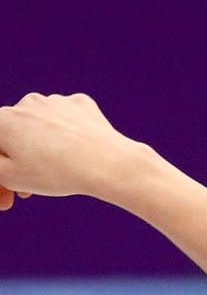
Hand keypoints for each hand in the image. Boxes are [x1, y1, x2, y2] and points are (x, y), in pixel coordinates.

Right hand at [0, 92, 149, 206]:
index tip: (12, 192)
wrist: (108, 164)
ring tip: (57, 172)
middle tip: (29, 190)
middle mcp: (25, 103)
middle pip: (18, 135)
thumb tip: (2, 157)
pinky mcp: (81, 105)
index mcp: (2, 120)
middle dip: (21, 162)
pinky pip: (69, 121)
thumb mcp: (10, 177)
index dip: (4, 171)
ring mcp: (55, 101)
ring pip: (44, 127)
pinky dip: (70, 136)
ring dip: (44, 148)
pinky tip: (78, 151)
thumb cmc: (56, 172)